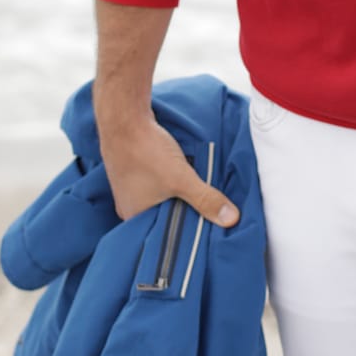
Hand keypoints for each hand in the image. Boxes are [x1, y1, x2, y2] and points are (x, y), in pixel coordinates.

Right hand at [96, 108, 239, 226]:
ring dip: (175, 195)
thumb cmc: (146, 152)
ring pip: (158, 198)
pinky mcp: (133, 170)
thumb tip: (231, 219)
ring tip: (193, 191)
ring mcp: (129, 188)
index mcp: (135, 218)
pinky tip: (178, 174)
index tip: (204, 230)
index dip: (184, 233)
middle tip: (204, 209)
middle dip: (182, 213)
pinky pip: (154, 183)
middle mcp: (129, 207)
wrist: (124, 119)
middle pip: (162, 217)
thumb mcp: (181, 179)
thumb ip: (205, 199)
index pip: (163, 236)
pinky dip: (167, 181)